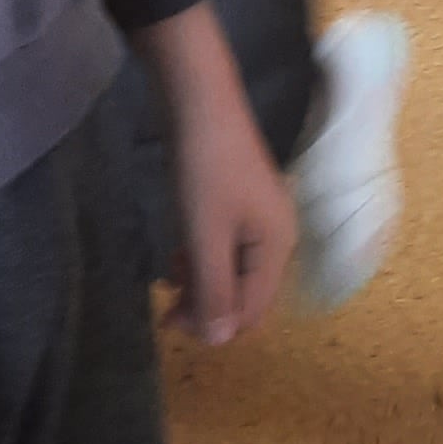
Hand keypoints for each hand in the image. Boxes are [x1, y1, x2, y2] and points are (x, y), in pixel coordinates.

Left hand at [148, 0, 294, 343]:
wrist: (200, 101)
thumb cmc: (204, 170)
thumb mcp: (205, 236)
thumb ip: (213, 290)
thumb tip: (219, 342)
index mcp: (277, 247)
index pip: (253, 310)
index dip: (215, 325)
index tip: (170, 320)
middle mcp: (277, 236)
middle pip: (247, 293)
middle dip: (210, 306)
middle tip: (165, 304)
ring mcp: (260, 218)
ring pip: (234, 271)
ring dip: (203, 283)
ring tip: (168, 279)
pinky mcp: (240, 202)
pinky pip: (227, 248)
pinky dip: (204, 259)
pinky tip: (180, 253)